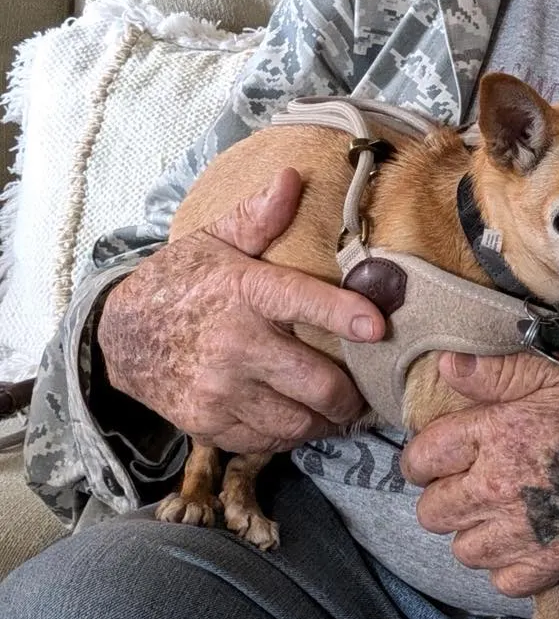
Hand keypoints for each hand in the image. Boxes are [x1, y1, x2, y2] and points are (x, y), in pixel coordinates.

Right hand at [98, 168, 384, 452]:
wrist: (119, 333)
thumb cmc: (181, 280)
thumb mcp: (216, 239)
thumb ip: (260, 215)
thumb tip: (292, 177)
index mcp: (245, 292)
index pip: (303, 302)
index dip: (345, 314)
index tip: (378, 325)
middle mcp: (235, 344)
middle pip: (312, 380)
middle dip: (350, 394)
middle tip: (367, 392)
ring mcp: (219, 389)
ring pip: (295, 421)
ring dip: (326, 420)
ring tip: (340, 411)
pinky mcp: (207, 422)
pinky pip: (265, 441)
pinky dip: (290, 435)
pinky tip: (301, 420)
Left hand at [403, 350, 558, 596]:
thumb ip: (498, 371)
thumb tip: (446, 364)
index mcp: (496, 433)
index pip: (423, 457)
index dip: (422, 456)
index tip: (438, 452)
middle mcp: (498, 487)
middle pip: (432, 511)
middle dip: (443, 493)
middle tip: (468, 479)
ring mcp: (523, 532)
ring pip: (463, 550)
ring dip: (473, 530)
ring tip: (496, 509)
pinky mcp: (551, 563)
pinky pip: (503, 581)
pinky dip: (507, 565)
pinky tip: (524, 537)